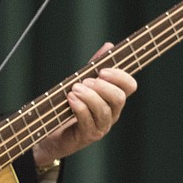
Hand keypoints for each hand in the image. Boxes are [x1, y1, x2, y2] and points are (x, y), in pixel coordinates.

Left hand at [32, 42, 136, 166]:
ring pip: (104, 110)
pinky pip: (89, 121)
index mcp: (114, 98)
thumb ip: (95, 65)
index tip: (102, 70)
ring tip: (74, 89)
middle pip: (119, 98)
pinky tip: (70, 99)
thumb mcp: (82, 81)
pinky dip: (79, 107)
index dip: (120, 76)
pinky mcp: (88, 135)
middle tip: (86, 81)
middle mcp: (112, 112)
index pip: (129, 85)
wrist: (52, 130)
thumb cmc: (69, 105)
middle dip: (103, 87)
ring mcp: (101, 126)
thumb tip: (109, 46)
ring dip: (89, 96)